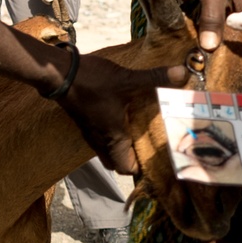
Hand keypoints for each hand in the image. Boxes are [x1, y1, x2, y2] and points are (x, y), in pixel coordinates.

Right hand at [56, 52, 186, 171]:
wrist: (58, 73)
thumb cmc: (93, 82)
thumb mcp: (127, 79)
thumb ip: (155, 78)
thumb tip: (183, 73)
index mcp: (114, 137)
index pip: (127, 169)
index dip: (141, 168)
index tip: (156, 156)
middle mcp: (101, 140)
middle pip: (117, 163)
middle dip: (131, 159)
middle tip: (147, 144)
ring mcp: (89, 131)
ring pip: (106, 150)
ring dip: (120, 147)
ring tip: (137, 133)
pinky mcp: (82, 121)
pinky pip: (98, 138)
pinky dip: (109, 135)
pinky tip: (119, 117)